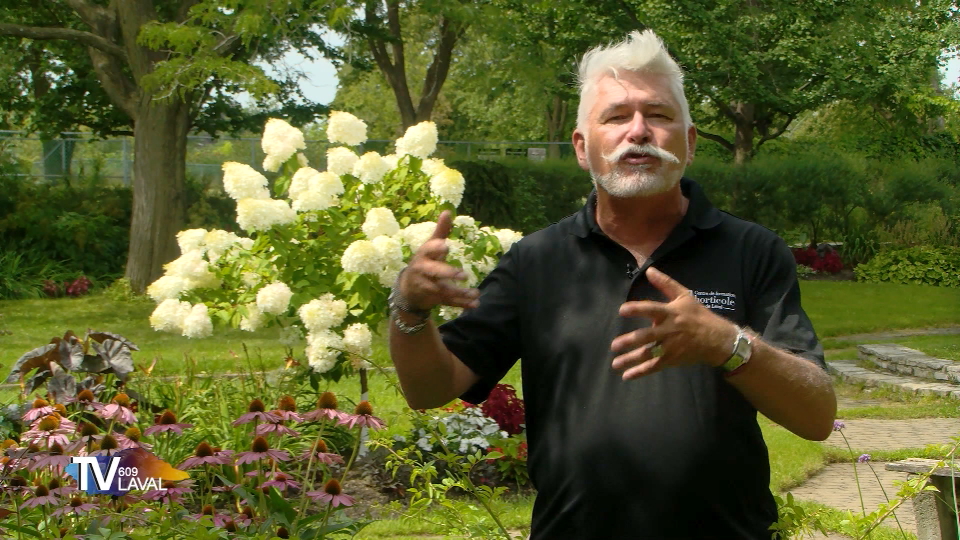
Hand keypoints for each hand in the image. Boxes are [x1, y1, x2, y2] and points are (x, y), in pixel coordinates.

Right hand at [398, 210, 479, 310]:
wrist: (408, 288)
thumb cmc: (424, 262)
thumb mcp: (430, 246)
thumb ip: (440, 231)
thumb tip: (447, 211)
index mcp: (423, 255)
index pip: (427, 250)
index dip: (435, 248)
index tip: (446, 246)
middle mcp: (423, 271)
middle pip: (433, 272)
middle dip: (447, 273)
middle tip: (463, 274)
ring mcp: (427, 286)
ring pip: (443, 290)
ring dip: (459, 292)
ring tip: (475, 293)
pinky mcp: (433, 299)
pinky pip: (447, 301)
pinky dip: (461, 304)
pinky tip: (475, 304)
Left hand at [610, 267, 736, 379]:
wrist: (718, 339)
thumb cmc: (699, 315)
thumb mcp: (685, 296)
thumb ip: (665, 283)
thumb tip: (649, 270)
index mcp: (670, 313)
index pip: (651, 309)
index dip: (637, 309)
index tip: (622, 310)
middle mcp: (669, 330)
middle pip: (647, 336)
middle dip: (630, 341)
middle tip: (614, 345)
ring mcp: (670, 347)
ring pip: (648, 354)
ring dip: (630, 360)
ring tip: (615, 364)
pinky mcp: (672, 359)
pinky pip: (654, 367)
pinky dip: (640, 372)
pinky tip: (626, 376)